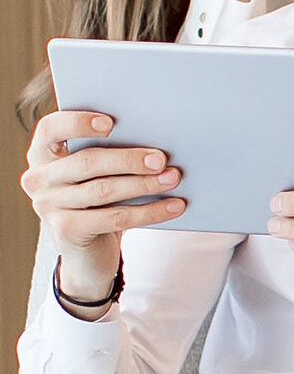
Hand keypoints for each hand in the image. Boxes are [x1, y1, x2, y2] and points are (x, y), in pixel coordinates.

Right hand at [21, 110, 185, 310]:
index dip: (78, 122)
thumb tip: (154, 145)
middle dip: (129, 159)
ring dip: (144, 184)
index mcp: (43, 153)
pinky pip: (115, 218)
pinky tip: (174, 206)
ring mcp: (48, 206)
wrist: (88, 251)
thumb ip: (111, 153)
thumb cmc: (98, 199)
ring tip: (173, 178)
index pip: (51, 129)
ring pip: (104, 190)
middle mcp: (39, 178)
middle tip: (161, 159)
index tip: (110, 123)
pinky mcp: (66, 231)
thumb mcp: (98, 173)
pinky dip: (149, 211)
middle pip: (87, 162)